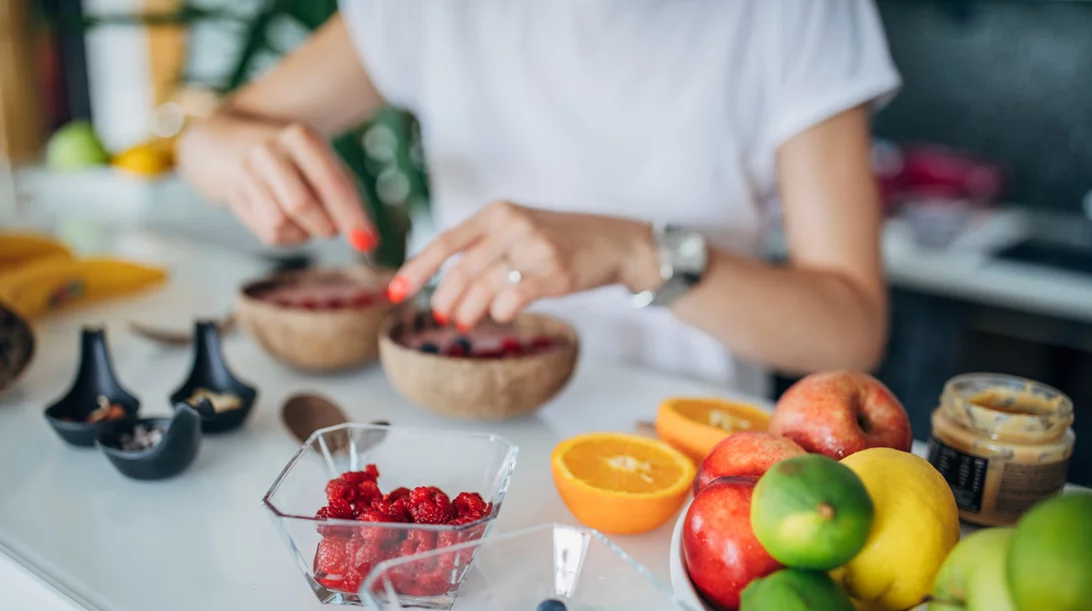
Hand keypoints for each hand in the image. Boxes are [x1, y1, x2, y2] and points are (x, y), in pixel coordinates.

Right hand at [225, 123, 377, 248]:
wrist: (231, 146)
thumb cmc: (295, 162)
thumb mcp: (322, 164)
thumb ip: (346, 195)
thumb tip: (366, 239)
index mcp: (300, 137)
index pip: (328, 181)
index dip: (349, 214)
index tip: (368, 241)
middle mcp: (270, 151)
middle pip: (300, 204)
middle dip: (323, 226)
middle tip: (332, 230)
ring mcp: (247, 172)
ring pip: (281, 223)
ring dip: (303, 233)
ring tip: (307, 220)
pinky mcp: (234, 196)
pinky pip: (269, 233)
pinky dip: (288, 237)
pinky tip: (289, 222)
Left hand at [388, 201, 660, 329]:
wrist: (616, 241)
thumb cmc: (562, 239)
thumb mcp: (519, 227)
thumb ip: (483, 246)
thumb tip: (444, 283)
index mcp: (497, 211)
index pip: (446, 242)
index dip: (417, 270)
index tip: (395, 292)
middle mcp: (512, 224)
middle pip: (461, 271)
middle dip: (444, 299)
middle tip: (442, 317)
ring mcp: (534, 247)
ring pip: (483, 287)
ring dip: (468, 311)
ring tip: (465, 322)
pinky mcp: (554, 272)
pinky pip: (512, 297)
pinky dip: (499, 311)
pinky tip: (500, 314)